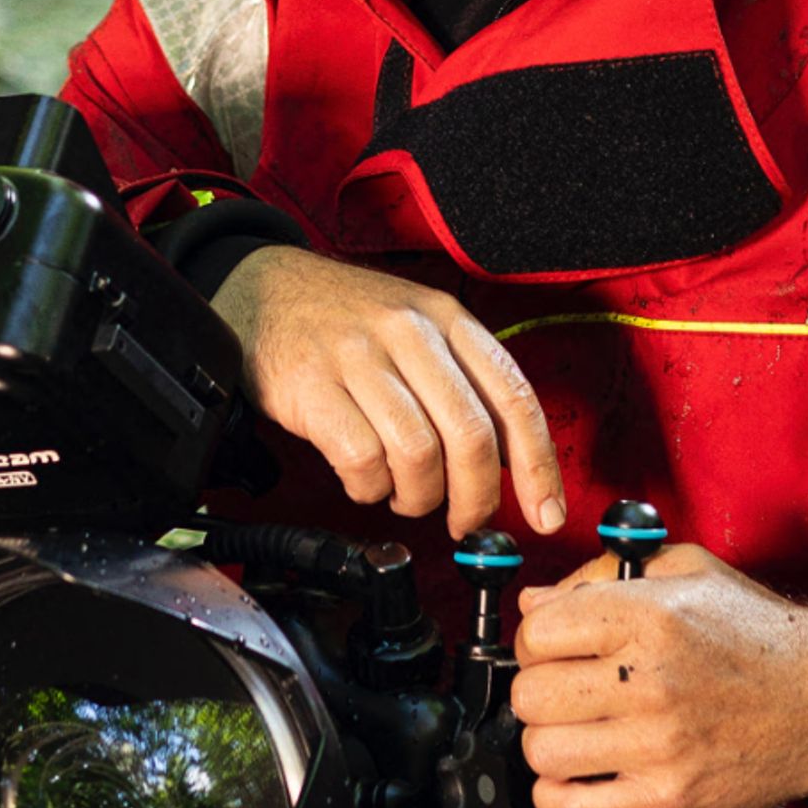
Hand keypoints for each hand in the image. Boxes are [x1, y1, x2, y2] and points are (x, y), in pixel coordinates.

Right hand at [212, 246, 564, 538]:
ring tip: (403, 493)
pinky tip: (364, 479)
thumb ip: (462, 382)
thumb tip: (509, 463)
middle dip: (475, 497)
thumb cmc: (345, 320)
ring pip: (419, 453)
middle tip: (463, 520)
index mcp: (447, 317)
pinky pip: (360, 459)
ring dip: (417, 495)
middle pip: (471, 435)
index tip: (545, 512)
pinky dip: (369, 487)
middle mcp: (410, 331)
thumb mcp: (416, 327)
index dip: (537, 465)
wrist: (262, 288)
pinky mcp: (313, 386)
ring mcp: (360, 356)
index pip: (514, 396)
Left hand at [510, 544, 807, 807]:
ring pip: (543, 752)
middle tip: (566, 688)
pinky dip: (558, 796)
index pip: (537, 631)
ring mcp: (659, 746)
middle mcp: (650, 681)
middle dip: (539, 689)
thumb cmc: (754, 633)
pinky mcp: (669, 798)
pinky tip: (579, 773)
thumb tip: (533, 602)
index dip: (536, 638)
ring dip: (550, 741)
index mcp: (648, 616)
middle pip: (531, 695)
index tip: (555, 646)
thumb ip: (602, 575)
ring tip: (579, 729)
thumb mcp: (686, 572)